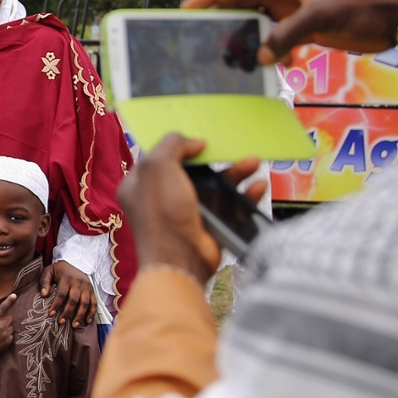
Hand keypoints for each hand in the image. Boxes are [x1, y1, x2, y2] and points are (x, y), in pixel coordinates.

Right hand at [0, 294, 15, 365]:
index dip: (9, 301)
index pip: (3, 308)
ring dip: (7, 327)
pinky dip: (8, 336)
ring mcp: (5, 335)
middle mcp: (0, 327)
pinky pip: (12, 336)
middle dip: (5, 319)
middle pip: (10, 318)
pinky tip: (0, 338)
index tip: (15, 295)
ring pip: (11, 327)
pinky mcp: (7, 343)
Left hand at [40, 261, 96, 329]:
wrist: (75, 262)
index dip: (56, 304)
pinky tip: (87, 321)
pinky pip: (94, 303)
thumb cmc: (59, 270)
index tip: (51, 314)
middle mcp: (78, 283)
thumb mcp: (49, 271)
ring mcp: (87, 287)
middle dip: (67, 312)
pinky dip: (91, 313)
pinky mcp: (92, 290)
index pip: (61, 293)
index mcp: (66, 278)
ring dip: (80, 315)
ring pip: (85, 303)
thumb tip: (43, 295)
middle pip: (74, 300)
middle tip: (61, 322)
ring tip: (74, 325)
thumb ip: (44, 281)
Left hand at [117, 136, 264, 284]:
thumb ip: (172, 145)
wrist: (180, 259)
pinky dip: (244, 195)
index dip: (177, 145)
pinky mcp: (209, 226)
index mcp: (140, 183)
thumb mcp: (157, 167)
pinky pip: (230, 205)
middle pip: (192, 170)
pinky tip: (257, 186)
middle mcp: (162, 197)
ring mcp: (187, 212)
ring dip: (235, 173)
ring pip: (215, 186)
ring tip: (252, 162)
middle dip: (214, 159)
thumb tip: (195, 142)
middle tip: (231, 149)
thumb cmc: (162, 212)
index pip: (159, 157)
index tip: (198, 138)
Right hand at [185, 0, 397, 65]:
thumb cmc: (366, 8)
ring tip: (238, 57)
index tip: (188, 8)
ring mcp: (303, 5)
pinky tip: (278, 64)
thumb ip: (288, 35)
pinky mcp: (313, 22)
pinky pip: (284, 33)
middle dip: (229, 19)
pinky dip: (277, 48)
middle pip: (250, 2)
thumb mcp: (323, 19)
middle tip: (204, 35)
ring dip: (253, 38)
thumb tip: (262, 56)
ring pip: (265, 20)